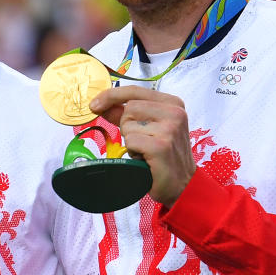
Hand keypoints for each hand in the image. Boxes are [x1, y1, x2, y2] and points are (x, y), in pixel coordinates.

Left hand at [89, 86, 194, 206]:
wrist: (181, 184)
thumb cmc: (162, 155)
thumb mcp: (147, 128)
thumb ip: (125, 114)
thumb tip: (100, 104)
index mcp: (173, 103)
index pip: (134, 90)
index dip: (111, 96)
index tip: (94, 105)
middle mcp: (175, 112)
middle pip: (129, 109)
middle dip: (126, 126)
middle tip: (141, 141)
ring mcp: (170, 129)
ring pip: (128, 126)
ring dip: (131, 142)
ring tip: (146, 152)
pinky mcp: (162, 146)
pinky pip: (131, 141)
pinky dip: (133, 152)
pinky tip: (146, 160)